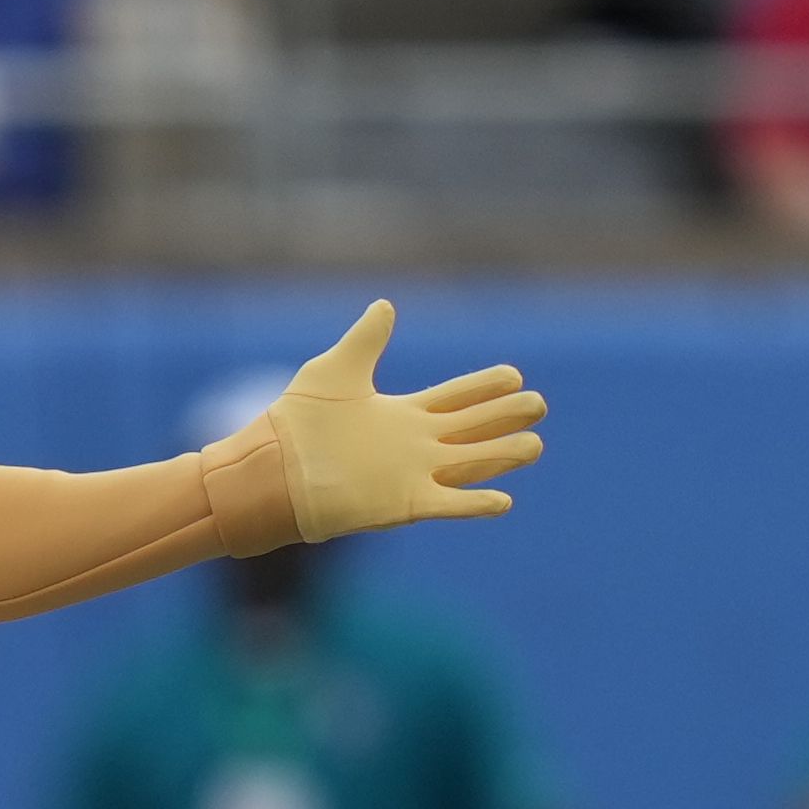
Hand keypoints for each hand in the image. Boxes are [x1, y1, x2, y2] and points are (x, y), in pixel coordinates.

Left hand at [263, 302, 543, 541]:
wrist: (272, 470)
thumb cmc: (296, 423)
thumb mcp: (335, 371)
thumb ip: (366, 340)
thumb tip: (386, 305)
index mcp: (402, 415)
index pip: (456, 398)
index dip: (485, 387)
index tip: (513, 374)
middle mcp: (415, 445)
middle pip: (474, 429)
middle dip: (506, 417)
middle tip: (537, 404)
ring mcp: (413, 475)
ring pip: (471, 463)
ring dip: (503, 455)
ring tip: (535, 445)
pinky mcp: (404, 504)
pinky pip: (449, 504)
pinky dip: (476, 503)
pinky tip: (505, 499)